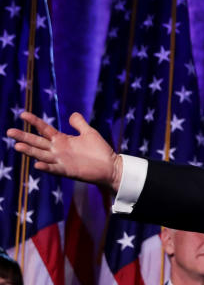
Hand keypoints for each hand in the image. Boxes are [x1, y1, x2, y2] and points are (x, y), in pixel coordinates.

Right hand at [6, 112, 123, 192]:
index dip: (34, 122)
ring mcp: (61, 161)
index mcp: (62, 140)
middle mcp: (58, 150)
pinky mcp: (68, 171)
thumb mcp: (89, 133)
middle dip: (24, 137)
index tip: (22, 114)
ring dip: (30, 151)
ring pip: (42, 155)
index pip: (44, 129)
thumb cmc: (100, 150)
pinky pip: (54, 169)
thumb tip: (72, 114)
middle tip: (9, 131)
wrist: (111, 167)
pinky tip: (37, 165)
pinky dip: (46, 168)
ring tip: (17, 146)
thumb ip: (79, 123)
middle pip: (38, 142)